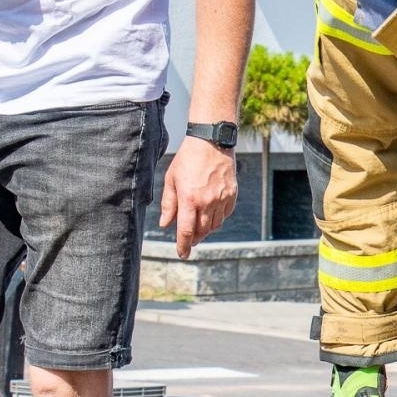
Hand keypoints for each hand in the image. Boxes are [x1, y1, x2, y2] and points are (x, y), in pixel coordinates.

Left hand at [160, 135, 236, 257]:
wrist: (211, 142)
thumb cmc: (187, 159)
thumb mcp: (171, 180)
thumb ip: (169, 204)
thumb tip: (165, 224)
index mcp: (189, 199)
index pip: (186, 231)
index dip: (183, 245)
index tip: (182, 254)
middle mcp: (207, 202)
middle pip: (202, 232)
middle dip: (194, 239)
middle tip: (189, 241)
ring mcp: (222, 199)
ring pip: (215, 225)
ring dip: (206, 231)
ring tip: (199, 228)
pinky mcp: (232, 195)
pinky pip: (225, 215)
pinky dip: (217, 219)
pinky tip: (211, 215)